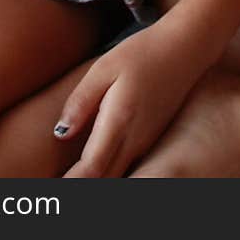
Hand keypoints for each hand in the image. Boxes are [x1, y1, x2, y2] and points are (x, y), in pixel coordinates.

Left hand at [57, 19, 208, 177]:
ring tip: (74, 181)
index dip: (71, 186)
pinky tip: (97, 171)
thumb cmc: (143, 52)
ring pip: (118, 177)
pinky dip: (110, 174)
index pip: (91, 169)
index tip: (53, 190)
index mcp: (119, 122)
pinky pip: (128, 166)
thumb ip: (82, 101)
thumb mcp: (104, 67)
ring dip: (96, 182)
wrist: (186, 47)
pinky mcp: (151, 139)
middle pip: (105, 181)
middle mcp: (135, 140)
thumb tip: (60, 133)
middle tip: (53, 191)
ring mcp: (146, 142)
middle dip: (82, 188)